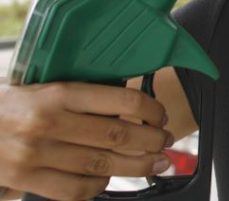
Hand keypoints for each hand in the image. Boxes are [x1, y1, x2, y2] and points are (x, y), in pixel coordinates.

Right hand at [0, 80, 173, 200]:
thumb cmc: (11, 104)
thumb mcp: (44, 86)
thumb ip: (81, 94)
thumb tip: (128, 102)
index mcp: (58, 92)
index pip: (120, 101)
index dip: (150, 110)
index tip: (161, 115)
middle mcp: (48, 123)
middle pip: (117, 136)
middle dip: (152, 140)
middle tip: (167, 141)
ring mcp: (36, 154)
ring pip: (101, 165)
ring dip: (137, 166)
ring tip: (155, 163)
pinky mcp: (26, 180)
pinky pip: (75, 189)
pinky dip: (99, 185)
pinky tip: (110, 178)